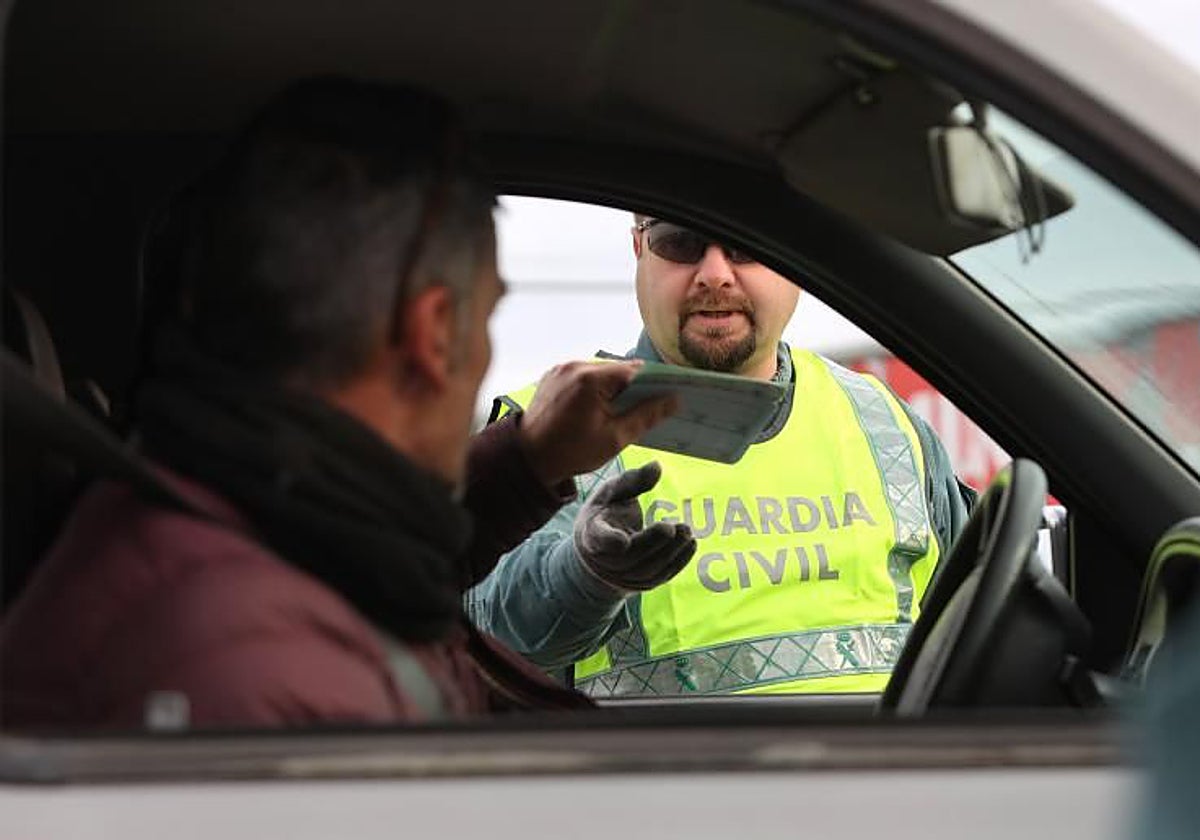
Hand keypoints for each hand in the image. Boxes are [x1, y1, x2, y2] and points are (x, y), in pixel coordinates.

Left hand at [518, 360, 676, 486]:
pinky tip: (599, 406)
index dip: (655, 382)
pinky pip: (583, 376)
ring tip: (621, 409)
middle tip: (647, 406)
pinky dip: (595, 387)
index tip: (669, 394)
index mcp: (592, 379)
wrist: (527, 458)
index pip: (635, 371)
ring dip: (613, 386)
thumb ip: (645, 416)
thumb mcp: (615, 438)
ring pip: (600, 372)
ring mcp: (562, 368)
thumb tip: (674, 400)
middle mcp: (576, 365)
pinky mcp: (553, 375)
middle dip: (634, 386)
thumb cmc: (571, 452)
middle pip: (617, 370)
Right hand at [573, 461, 695, 591]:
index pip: (599, 539)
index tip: (622, 540)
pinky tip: (690, 545)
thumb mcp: (611, 493)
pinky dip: (678, 563)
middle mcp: (606, 559)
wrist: (597, 553)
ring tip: (687, 532)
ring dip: (671, 552)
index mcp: (593, 533)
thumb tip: (657, 466)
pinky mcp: (641, 584)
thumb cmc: (606, 515)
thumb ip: (633, 480)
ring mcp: (623, 576)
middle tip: (677, 528)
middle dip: (654, 543)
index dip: (609, 541)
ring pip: (648, 570)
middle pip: (630, 556)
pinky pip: (661, 577)